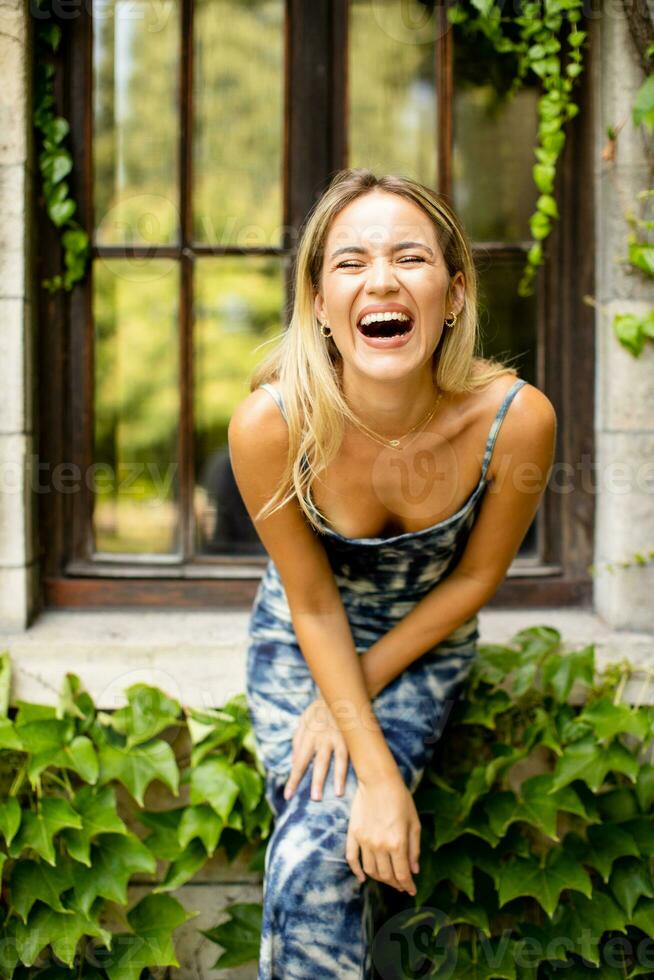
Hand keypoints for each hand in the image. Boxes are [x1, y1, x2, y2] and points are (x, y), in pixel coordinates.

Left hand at [284, 697, 348, 801]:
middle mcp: (322, 737)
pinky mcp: (350, 735)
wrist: (339, 691)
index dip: (294, 779)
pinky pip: (351, 753)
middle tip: (314, 798)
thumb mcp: (303, 720)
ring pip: (338, 758)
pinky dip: (352, 765)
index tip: (288, 795)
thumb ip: (297, 740)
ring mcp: (338, 736)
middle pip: (318, 761)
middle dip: (317, 780)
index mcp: (308, 735)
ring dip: (337, 776)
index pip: (299, 761)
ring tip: (337, 793)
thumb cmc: (319, 709)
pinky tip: (355, 777)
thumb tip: (293, 762)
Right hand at [346, 772, 419, 895]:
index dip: (407, 885)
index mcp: (397, 843)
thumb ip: (414, 849)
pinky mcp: (354, 834)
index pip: (401, 874)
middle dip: (395, 883)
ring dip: (379, 879)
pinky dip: (356, 871)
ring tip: (387, 879)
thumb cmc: (400, 798)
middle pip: (386, 875)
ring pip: (370, 870)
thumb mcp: (414, 823)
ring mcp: (364, 840)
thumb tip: (414, 870)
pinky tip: (362, 878)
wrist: (378, 780)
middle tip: (401, 885)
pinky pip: (352, 858)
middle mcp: (379, 845)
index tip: (411, 890)